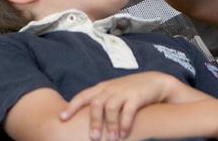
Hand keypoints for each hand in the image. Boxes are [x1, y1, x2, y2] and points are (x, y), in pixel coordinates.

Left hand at [60, 72, 181, 140]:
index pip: (83, 96)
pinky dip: (125, 124)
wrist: (154, 82)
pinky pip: (128, 111)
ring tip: (112, 140)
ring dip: (110, 125)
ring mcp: (123, 91)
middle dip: (93, 121)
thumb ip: (100, 102)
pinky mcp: (136, 96)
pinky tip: (123, 134)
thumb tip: (84, 121)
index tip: (62, 118)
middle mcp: (110, 89)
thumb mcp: (112, 94)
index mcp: (101, 88)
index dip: (72, 106)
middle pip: (96, 104)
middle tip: (93, 137)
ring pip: (111, 108)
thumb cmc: (129, 92)